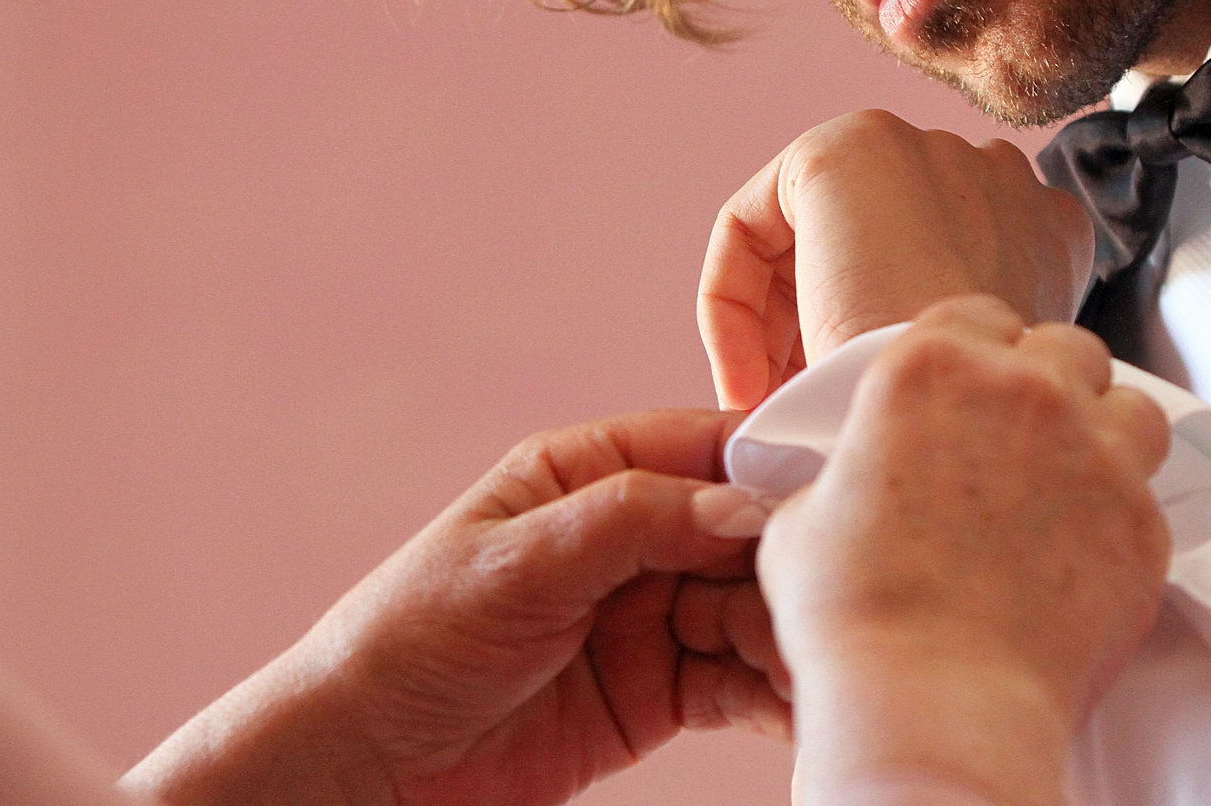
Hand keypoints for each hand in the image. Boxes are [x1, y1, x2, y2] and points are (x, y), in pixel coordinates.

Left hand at [125, 410, 787, 805]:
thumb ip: (632, 521)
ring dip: (795, 631)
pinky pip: (738, 681)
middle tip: (844, 592)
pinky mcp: (661, 691)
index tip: (839, 488)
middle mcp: (631, 535)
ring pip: (752, 609)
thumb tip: (744, 505)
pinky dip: (777, 691)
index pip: (706, 448)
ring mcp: (650, 614)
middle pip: (745, 532)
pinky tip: (810, 702)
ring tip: (833, 658)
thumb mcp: (518, 562)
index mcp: (592, 472)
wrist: (366, 763)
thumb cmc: (411, 637)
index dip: (776, 464)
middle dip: (796, 560)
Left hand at [699, 110, 1094, 410]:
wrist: (952, 416)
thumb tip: (873, 356)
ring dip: (775, 327)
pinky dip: (730, 303)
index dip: (876, 340)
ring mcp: (924, 149)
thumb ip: (949, 341)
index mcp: (1045, 229)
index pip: (937, 268)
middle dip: (817, 331)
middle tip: (792, 413)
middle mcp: (993, 173)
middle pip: (870, 247)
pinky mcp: (847, 148)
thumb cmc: (965, 428)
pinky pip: (752, 222)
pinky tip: (747, 379)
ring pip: (806, 239)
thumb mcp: (979, 385)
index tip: (846, 410)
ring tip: (768, 406)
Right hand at [757, 296, 1170, 805]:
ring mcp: (1095, 451)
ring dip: (1104, 432)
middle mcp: (1024, 390)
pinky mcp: (1144, 522)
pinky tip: (1084, 556)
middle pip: (1065, 347)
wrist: (932, 702)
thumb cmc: (857, 617)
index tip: (970, 385)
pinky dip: (1122, 515)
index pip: (978, 313)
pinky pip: (1149, 496)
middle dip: (1048, 381)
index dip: (975, 349)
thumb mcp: (804, 516)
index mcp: (931, 367)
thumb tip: (849, 485)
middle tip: (1021, 436)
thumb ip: (843, 471)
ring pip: (1130, 407)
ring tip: (1073, 482)